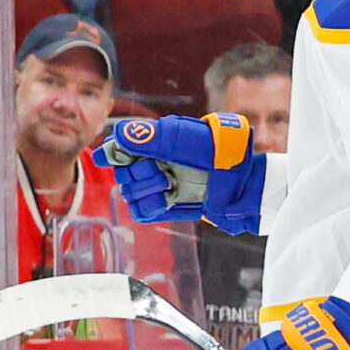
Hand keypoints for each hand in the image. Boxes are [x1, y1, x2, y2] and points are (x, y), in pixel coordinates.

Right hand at [92, 112, 259, 229]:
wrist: (239, 181)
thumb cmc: (214, 151)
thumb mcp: (179, 138)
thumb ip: (146, 137)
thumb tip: (116, 136)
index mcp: (155, 144)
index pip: (120, 149)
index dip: (113, 153)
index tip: (111, 156)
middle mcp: (154, 165)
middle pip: (122, 173)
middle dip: (138, 173)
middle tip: (161, 170)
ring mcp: (160, 187)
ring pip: (129, 194)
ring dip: (146, 190)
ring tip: (169, 184)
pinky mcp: (166, 208)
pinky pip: (141, 212)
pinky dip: (151, 206)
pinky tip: (166, 199)